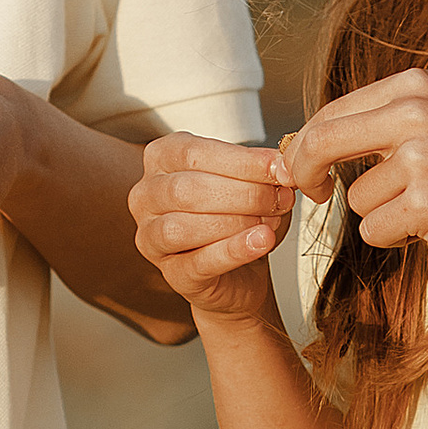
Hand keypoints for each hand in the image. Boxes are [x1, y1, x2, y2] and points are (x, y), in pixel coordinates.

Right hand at [130, 135, 295, 319]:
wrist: (243, 271)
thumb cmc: (241, 216)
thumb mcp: (252, 181)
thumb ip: (262, 171)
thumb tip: (282, 167)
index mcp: (161, 159)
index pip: (193, 154)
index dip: (241, 161)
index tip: (279, 167)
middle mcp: (145, 196)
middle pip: (187, 189)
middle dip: (243, 193)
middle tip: (281, 199)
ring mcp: (151, 238)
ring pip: (183, 227)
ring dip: (236, 221)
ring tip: (270, 222)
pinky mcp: (171, 274)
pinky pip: (198, 262)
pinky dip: (233, 251)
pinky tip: (260, 242)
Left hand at [285, 68, 427, 262]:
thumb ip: (391, 120)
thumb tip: (317, 142)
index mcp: (414, 86)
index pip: (332, 111)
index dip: (307, 144)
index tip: (306, 167)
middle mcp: (412, 114)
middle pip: (321, 144)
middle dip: (304, 173)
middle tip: (312, 193)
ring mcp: (419, 159)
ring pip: (356, 198)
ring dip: (382, 213)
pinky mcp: (425, 203)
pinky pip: (374, 230)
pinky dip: (395, 237)